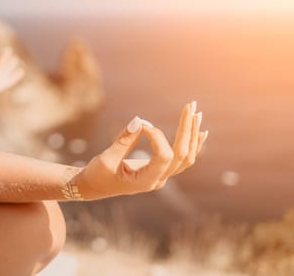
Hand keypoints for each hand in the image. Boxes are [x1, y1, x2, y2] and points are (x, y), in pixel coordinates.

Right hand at [75, 102, 207, 199]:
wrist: (93, 187)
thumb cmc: (97, 174)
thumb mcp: (106, 158)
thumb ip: (123, 140)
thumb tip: (139, 120)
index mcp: (146, 181)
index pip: (164, 156)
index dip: (157, 136)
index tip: (141, 124)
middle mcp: (158, 180)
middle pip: (183, 155)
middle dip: (187, 129)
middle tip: (189, 106)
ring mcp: (162, 176)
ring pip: (187, 157)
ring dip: (192, 134)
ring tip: (196, 112)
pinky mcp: (160, 170)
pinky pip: (182, 159)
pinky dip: (192, 143)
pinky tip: (200, 130)